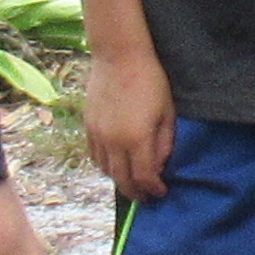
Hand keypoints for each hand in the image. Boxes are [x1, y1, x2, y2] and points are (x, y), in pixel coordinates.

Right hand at [84, 49, 177, 204]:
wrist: (119, 57)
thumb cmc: (150, 81)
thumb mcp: (167, 113)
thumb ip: (164, 143)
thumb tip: (160, 167)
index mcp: (136, 139)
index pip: (144, 177)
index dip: (154, 189)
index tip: (161, 192)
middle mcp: (113, 141)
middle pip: (122, 180)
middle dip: (136, 193)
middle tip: (146, 198)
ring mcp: (97, 134)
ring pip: (106, 170)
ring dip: (119, 181)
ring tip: (132, 183)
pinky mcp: (88, 126)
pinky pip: (94, 156)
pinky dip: (105, 166)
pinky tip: (116, 166)